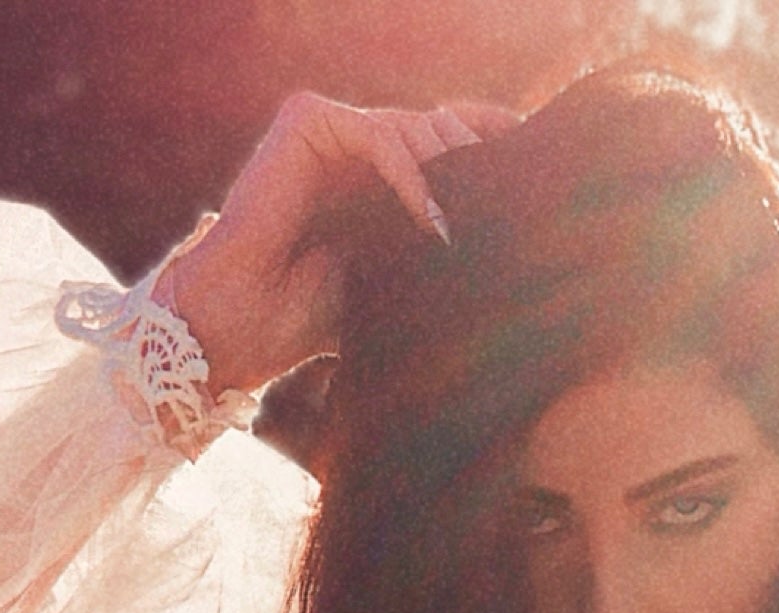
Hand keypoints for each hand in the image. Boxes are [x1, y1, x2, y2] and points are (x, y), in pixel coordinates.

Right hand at [160, 92, 518, 400]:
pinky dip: (409, 174)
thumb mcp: (395, 281)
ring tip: (462, 227)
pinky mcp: (307, 121)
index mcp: (375, 178)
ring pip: (412, 129)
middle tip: (509, 201)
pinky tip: (430, 219)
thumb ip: (432, 248)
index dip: (490, 147)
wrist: (244, 325)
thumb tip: (510, 249)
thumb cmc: (308, 319)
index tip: (534, 169)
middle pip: (437, 129)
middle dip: (477, 161)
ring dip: (446, 175)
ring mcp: (330, 131)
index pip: (444, 144)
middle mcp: (354, 148)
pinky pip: (378, 135)